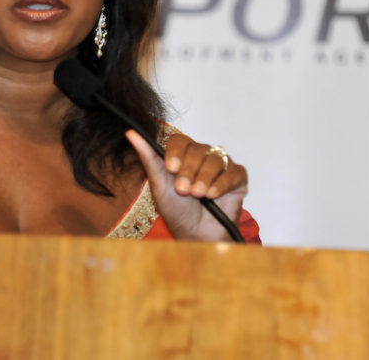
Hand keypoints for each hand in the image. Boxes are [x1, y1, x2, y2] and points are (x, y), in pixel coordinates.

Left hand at [125, 130, 247, 240]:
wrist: (196, 235)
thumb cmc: (176, 211)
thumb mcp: (159, 185)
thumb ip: (148, 158)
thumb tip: (131, 133)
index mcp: (182, 154)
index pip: (179, 140)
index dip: (176, 152)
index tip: (171, 168)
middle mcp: (202, 156)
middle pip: (197, 149)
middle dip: (189, 170)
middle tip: (183, 190)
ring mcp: (221, 165)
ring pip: (215, 159)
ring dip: (204, 178)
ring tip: (197, 195)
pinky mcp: (237, 178)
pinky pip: (233, 172)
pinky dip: (222, 183)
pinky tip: (212, 195)